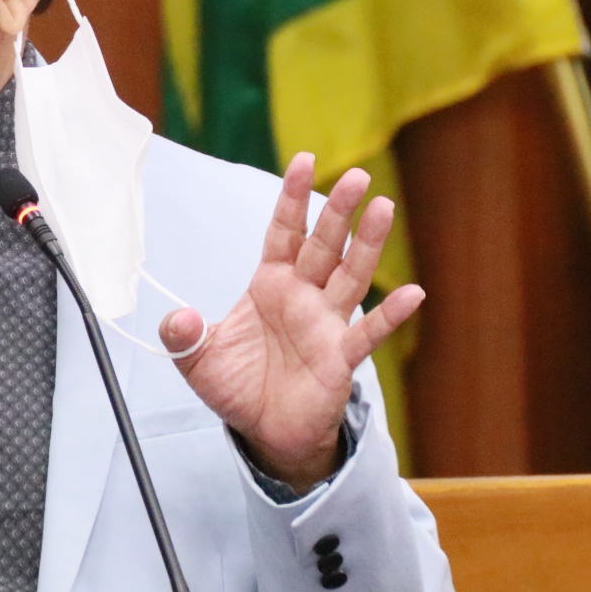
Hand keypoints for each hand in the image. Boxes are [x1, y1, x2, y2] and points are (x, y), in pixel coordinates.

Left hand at [160, 154, 423, 491]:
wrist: (264, 431)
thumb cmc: (238, 386)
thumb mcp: (197, 359)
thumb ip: (182, 336)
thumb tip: (176, 317)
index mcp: (269, 284)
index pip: (284, 232)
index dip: (292, 198)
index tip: (302, 160)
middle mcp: (302, 296)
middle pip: (323, 245)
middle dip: (337, 211)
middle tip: (356, 176)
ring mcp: (325, 324)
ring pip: (350, 276)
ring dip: (367, 244)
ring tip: (383, 208)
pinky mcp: (340, 358)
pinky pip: (368, 332)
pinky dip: (390, 315)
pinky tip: (413, 294)